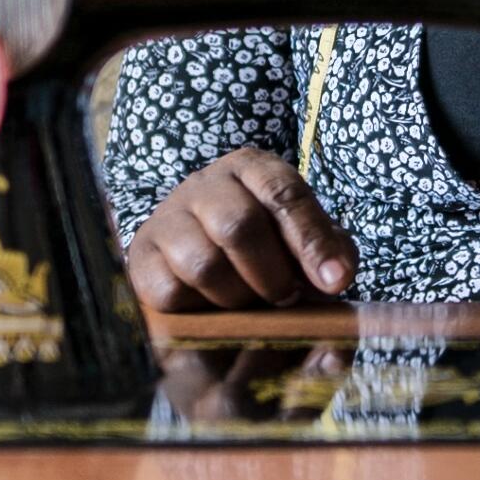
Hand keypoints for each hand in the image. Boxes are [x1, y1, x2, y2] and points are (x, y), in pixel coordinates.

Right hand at [126, 150, 358, 310]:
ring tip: (249, 303)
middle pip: (238, 226)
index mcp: (253, 169)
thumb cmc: (265, 249)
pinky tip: (213, 306)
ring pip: (202, 263)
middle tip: (285, 298)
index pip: (284, 194)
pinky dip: (200, 310)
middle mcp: (206, 183)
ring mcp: (168, 216)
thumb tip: (336, 294)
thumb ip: (331, 259)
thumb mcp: (305, 245)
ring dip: (236, 297)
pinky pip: (170, 292)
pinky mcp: (142, 255)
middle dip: (271, 276)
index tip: (335, 282)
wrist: (196, 255)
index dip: (312, 241)